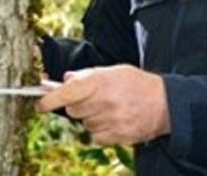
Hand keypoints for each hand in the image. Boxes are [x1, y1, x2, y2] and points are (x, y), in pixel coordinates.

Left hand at [36, 65, 170, 145]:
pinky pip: (95, 136)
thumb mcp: (115, 71)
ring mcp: (109, 121)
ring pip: (85, 124)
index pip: (65, 94)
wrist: (166, 104)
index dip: (49, 100)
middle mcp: (103, 102)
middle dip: (78, 105)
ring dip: (92, 118)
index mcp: (100, 82)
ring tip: (111, 109)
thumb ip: (88, 75)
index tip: (40, 104)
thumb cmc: (139, 84)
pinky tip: (115, 121)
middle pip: (73, 111)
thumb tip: (65, 80)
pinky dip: (101, 130)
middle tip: (94, 99)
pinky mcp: (115, 136)